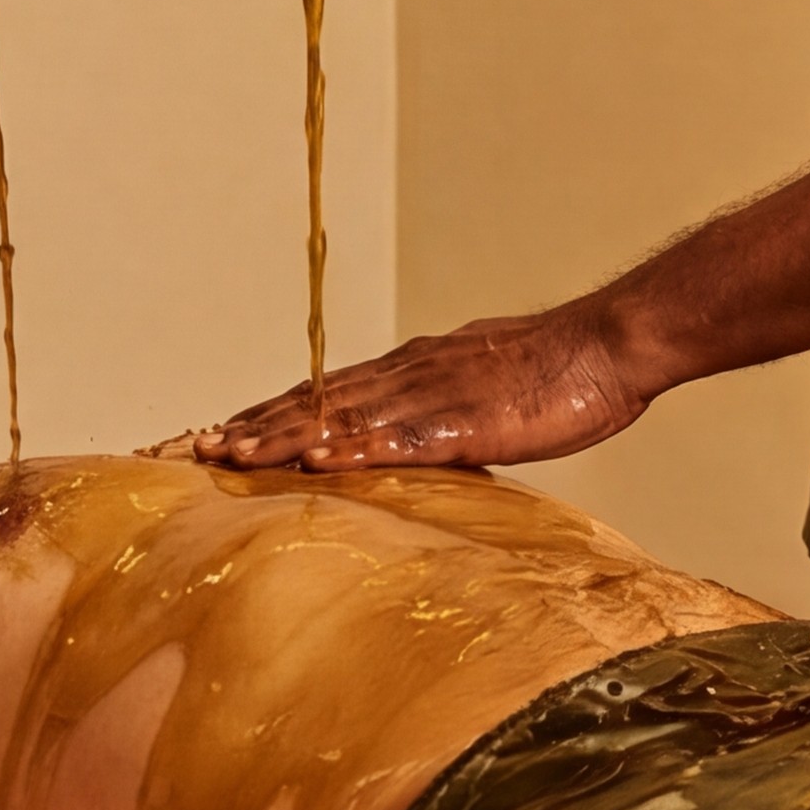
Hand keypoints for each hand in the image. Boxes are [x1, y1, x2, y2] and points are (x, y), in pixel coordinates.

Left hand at [191, 297, 644, 473]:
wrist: (607, 346)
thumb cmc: (559, 373)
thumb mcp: (486, 389)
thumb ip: (444, 411)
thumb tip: (419, 435)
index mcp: (415, 368)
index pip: (329, 392)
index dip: (276, 412)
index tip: (231, 430)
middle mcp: (410, 374)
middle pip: (318, 402)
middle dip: (258, 426)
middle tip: (202, 447)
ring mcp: (433, 395)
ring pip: (343, 417)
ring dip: (284, 438)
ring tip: (234, 455)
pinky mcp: (464, 420)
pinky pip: (398, 438)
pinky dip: (353, 449)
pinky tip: (318, 463)